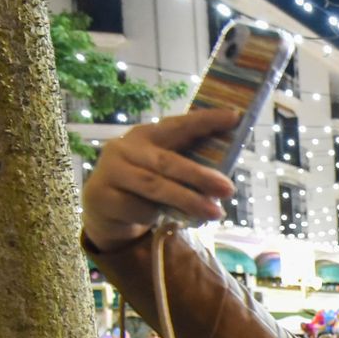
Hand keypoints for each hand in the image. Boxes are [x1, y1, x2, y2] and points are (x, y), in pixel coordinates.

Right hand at [80, 109, 240, 249]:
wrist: (103, 209)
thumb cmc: (143, 186)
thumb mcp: (162, 171)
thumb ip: (184, 167)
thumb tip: (222, 181)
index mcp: (146, 135)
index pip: (178, 125)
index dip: (205, 121)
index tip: (235, 116)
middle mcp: (126, 148)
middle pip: (167, 162)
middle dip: (201, 176)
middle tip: (229, 188)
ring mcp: (112, 171)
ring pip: (155, 187)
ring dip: (188, 201)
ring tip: (216, 213)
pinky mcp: (104, 197)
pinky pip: (139, 208)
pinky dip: (157, 216)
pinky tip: (167, 220)